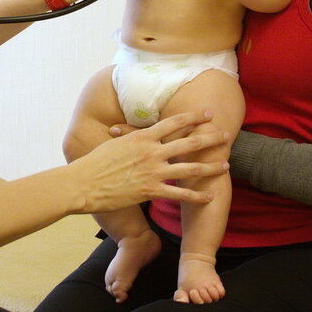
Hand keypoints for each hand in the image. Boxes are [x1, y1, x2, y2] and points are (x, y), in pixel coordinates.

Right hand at [66, 111, 228, 213]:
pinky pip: (180, 194)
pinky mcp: (151, 191)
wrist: (84, 183)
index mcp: (143, 136)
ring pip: (190, 168)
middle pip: (189, 142)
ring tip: (226, 166)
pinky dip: (197, 196)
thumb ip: (131, 136)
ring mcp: (153, 171)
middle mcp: (152, 151)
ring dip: (211, 167)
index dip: (194, 117)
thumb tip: (138, 132)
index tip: (208, 114)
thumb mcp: (115, 142)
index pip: (174, 122)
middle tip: (226, 136)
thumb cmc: (96, 162)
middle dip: (210, 139)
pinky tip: (209, 197)